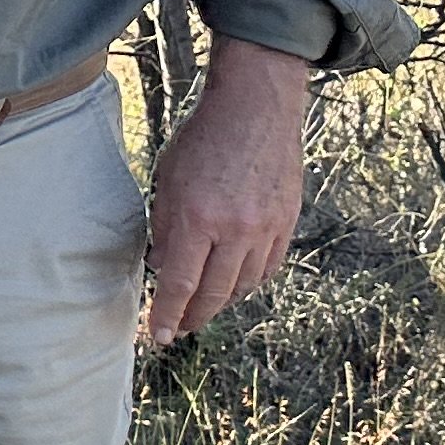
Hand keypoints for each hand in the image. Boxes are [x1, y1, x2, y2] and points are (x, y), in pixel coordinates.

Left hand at [143, 35, 308, 344]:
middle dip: (192, 318)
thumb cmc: (204, 139)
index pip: (180, 284)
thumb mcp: (168, 180)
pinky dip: (248, 283)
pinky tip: (233, 284)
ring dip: (220, 302)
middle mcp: (235, 230)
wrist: (257, 108)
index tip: (157, 335)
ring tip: (202, 307)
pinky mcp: (287, 224)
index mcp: (198, 219)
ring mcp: (266, 229)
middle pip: (213, 294)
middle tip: (177, 329)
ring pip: (243, 287)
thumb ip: (164, 227)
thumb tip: (163, 268)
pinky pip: (267, 269)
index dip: (167, 315)